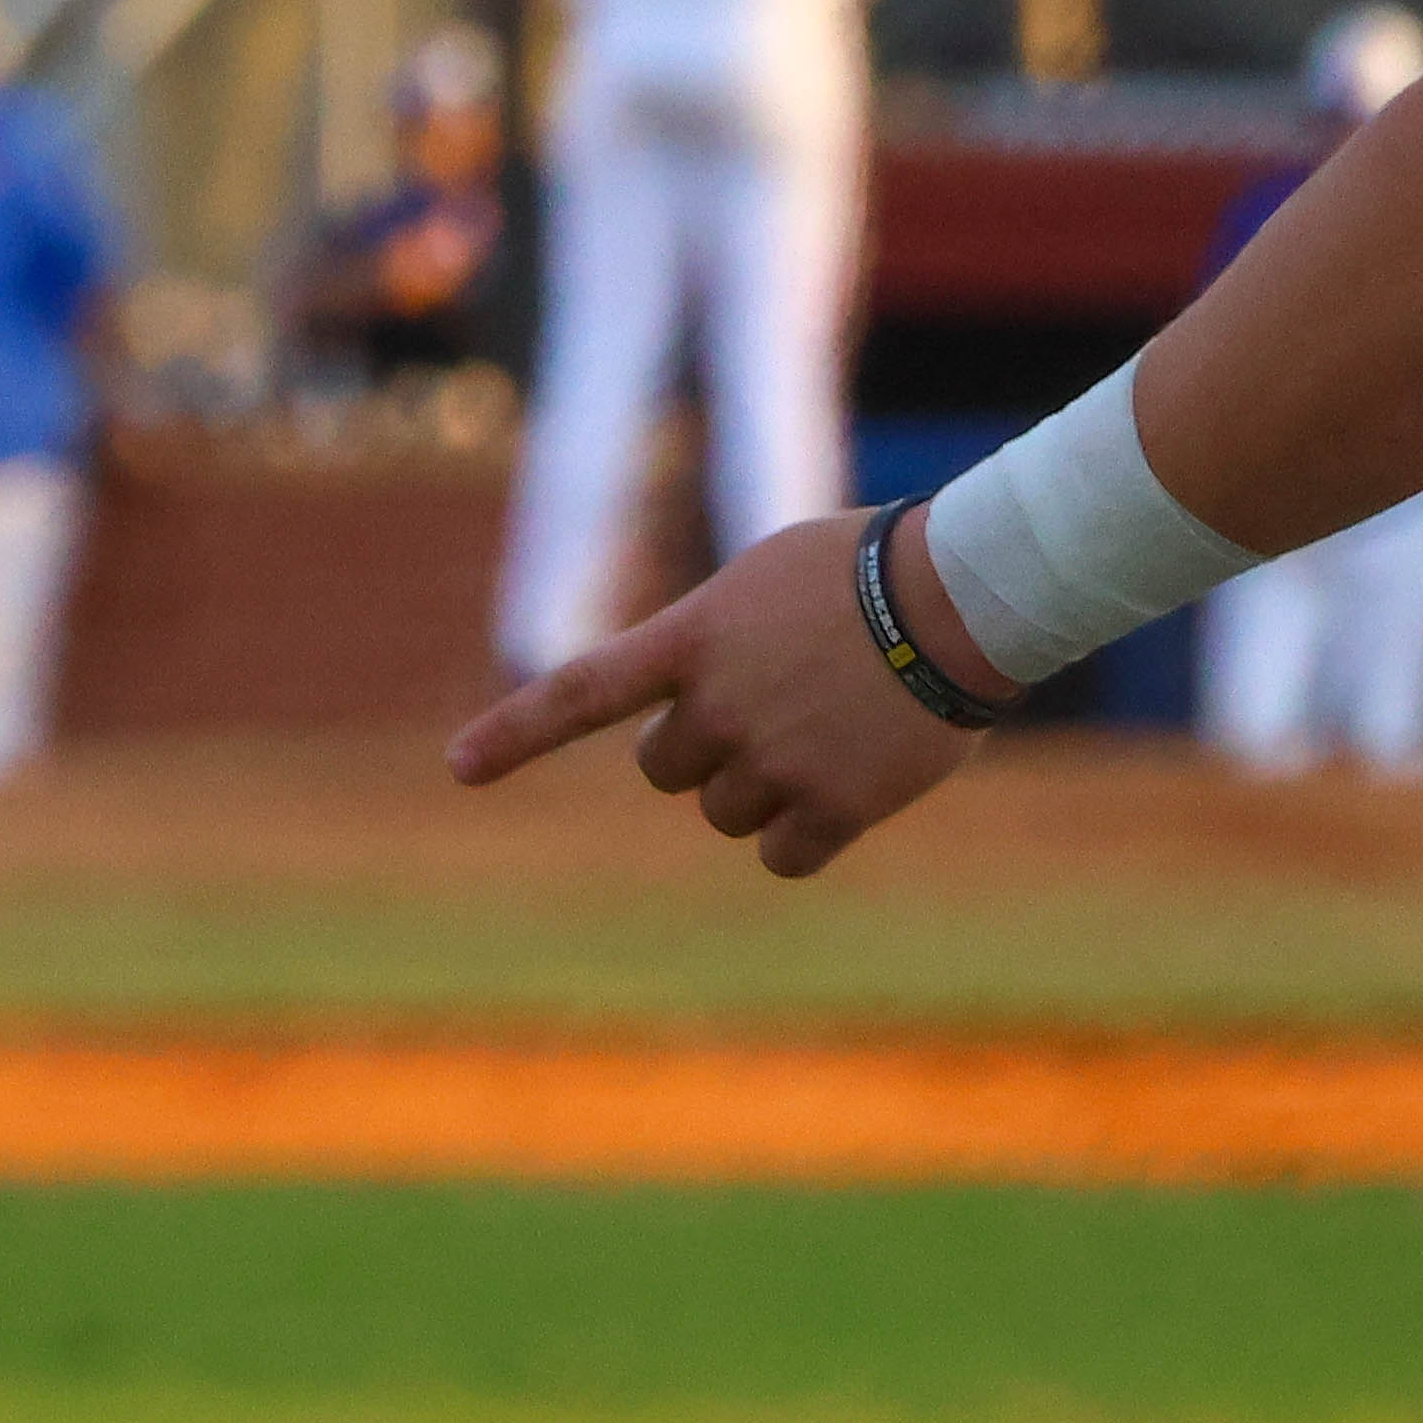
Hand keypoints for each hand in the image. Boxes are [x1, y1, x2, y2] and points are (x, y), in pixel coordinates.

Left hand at [445, 510, 986, 877]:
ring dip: (764, 787)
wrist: (965, 595)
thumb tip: (693, 699)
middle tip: (772, 709)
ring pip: (727, 814)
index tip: (458, 768)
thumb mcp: (768, 579)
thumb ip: (715, 636)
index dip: (515, 734)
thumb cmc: (873, 565)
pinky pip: (784, 857)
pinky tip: (851, 784)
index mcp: (696, 639)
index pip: (581, 692)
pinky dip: (808, 834)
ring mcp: (775, 760)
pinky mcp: (834, 806)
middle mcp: (720, 707)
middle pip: (668, 771)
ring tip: (830, 730)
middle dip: (706, 751)